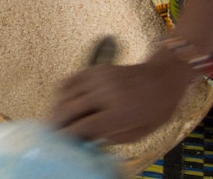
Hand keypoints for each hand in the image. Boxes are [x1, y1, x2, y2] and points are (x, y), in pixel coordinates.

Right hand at [49, 50, 193, 144]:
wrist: (163, 77)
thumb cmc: (155, 108)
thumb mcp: (140, 132)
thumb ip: (113, 138)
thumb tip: (89, 141)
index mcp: (120, 112)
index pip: (85, 125)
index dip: (68, 135)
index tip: (58, 143)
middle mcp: (107, 92)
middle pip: (70, 109)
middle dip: (56, 123)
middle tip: (49, 133)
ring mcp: (99, 77)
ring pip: (66, 93)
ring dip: (56, 107)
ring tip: (53, 119)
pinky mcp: (95, 68)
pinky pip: (71, 79)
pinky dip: (62, 92)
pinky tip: (60, 102)